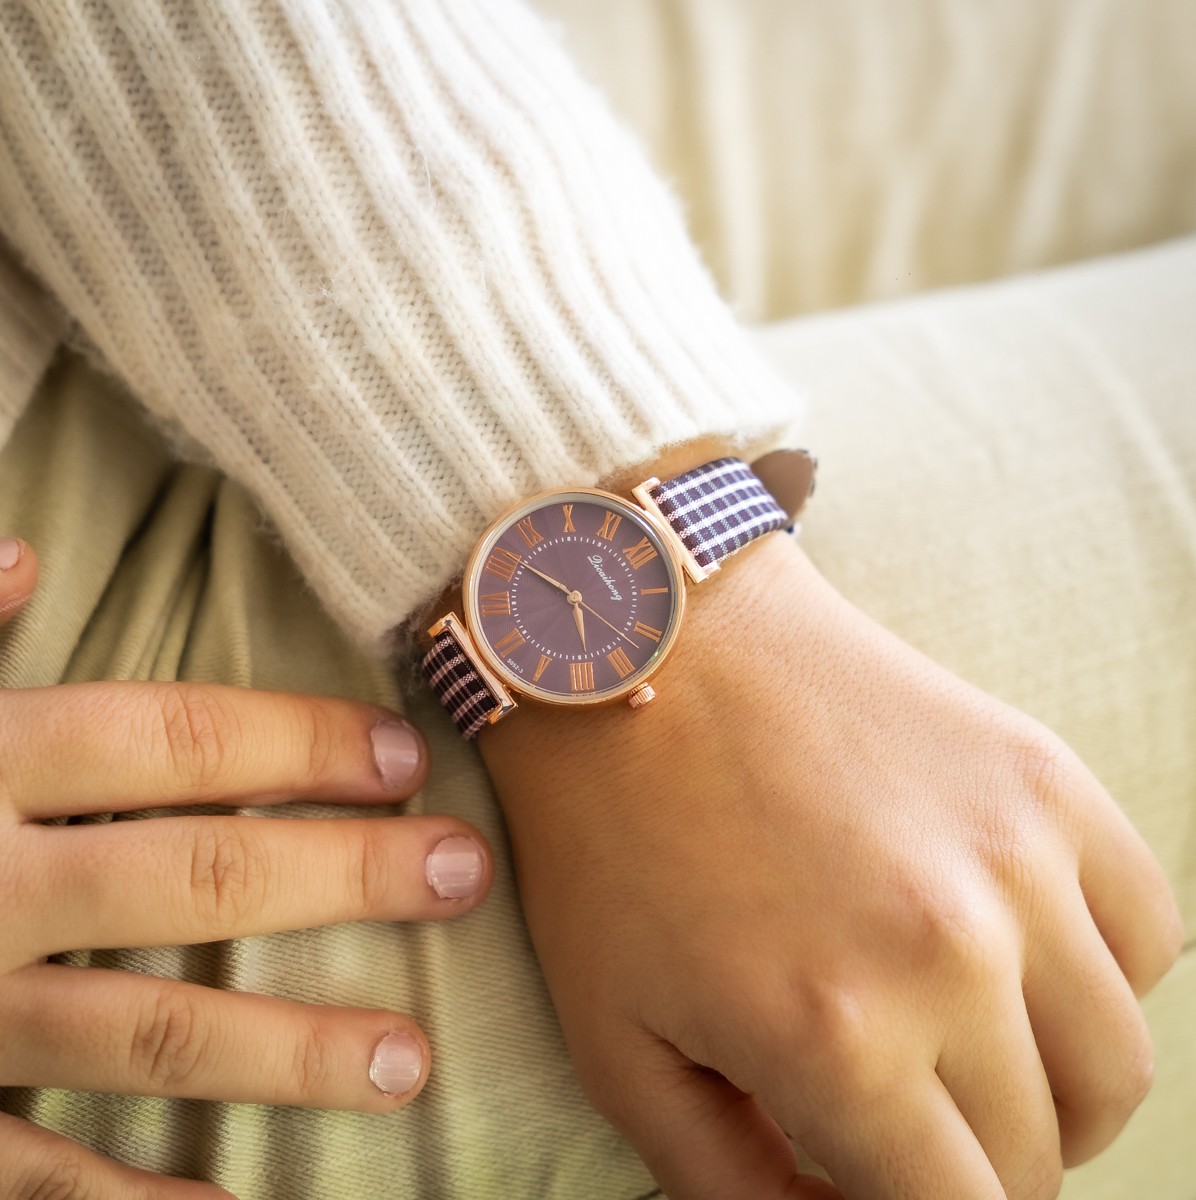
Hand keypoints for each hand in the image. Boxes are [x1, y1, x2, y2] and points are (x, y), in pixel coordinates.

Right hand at [0, 539, 492, 1199]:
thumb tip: (21, 547)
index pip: (172, 743)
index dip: (298, 745)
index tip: (408, 755)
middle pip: (197, 879)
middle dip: (342, 879)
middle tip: (466, 876)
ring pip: (150, 1037)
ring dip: (288, 1054)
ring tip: (410, 1065)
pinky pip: (34, 1182)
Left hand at [480, 532, 1182, 1199]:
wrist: (652, 650)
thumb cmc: (611, 836)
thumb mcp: (617, 1039)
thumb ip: (726, 1182)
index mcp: (837, 1037)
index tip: (870, 1178)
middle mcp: (953, 953)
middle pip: (1040, 1152)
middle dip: (971, 1164)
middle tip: (902, 1121)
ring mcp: (1015, 854)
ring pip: (1116, 1060)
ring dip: (1050, 1090)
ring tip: (966, 1054)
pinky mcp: (1043, 776)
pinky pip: (1145, 928)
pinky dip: (1098, 973)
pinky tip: (1015, 956)